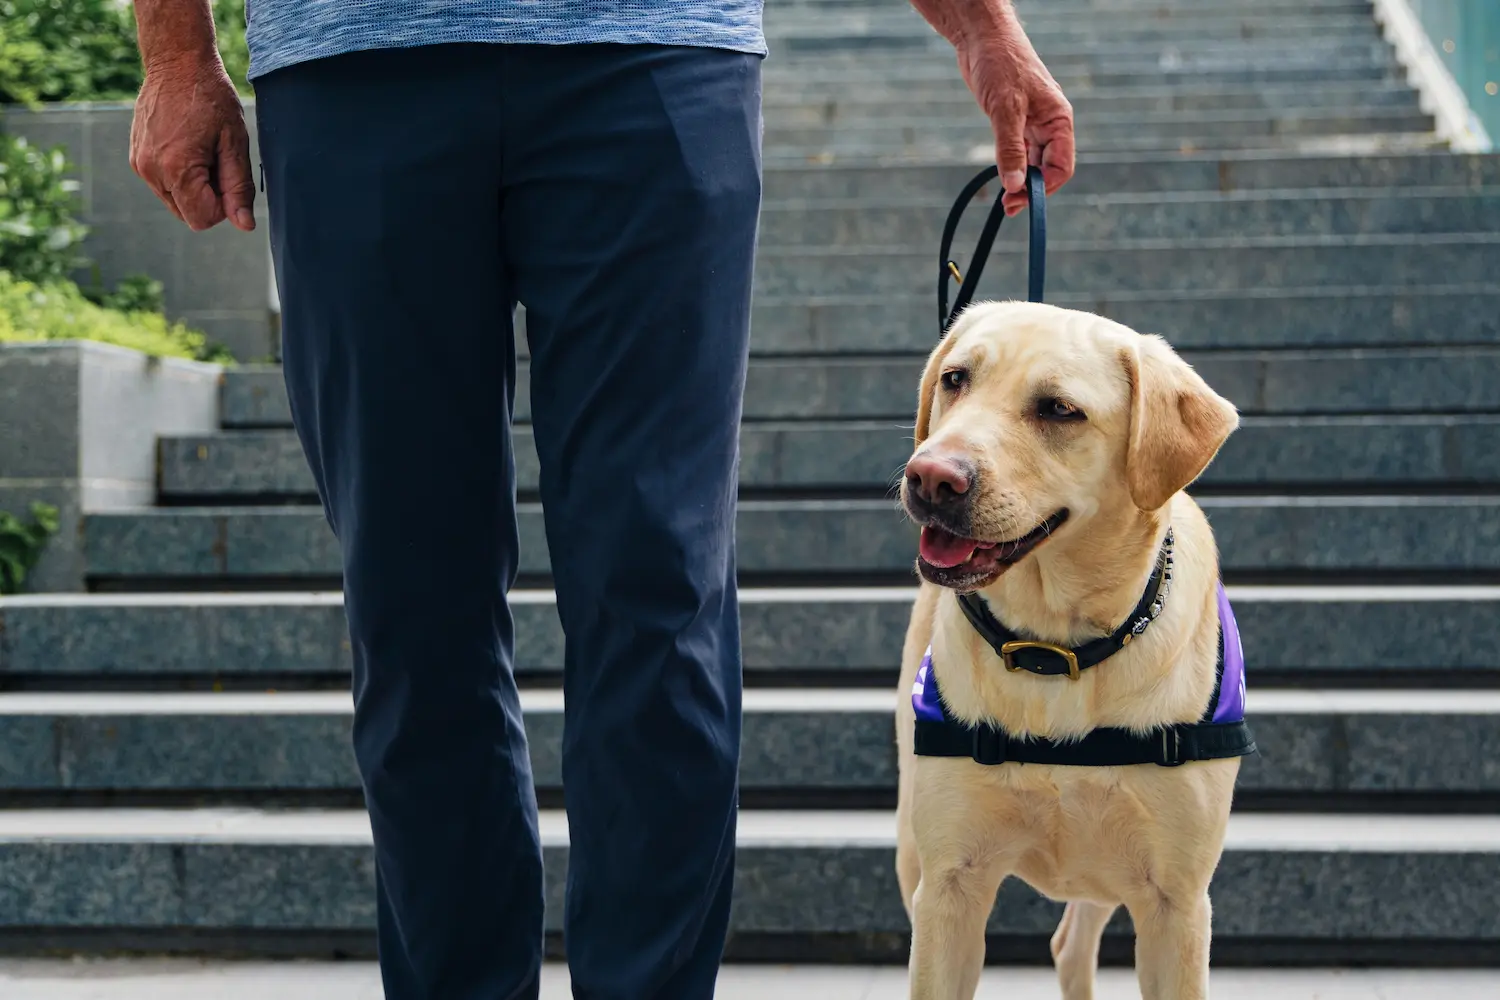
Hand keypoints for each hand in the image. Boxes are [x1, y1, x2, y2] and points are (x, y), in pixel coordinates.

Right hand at [130, 56, 255, 231]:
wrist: (176, 62)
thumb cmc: (210, 97)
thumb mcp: (234, 142)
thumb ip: (239, 187)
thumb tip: (244, 225)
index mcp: (176, 169)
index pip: (202, 219)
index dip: (223, 206)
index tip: (227, 175)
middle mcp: (151, 171)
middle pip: (187, 214)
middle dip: (208, 197)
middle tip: (215, 160)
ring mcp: (139, 164)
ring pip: (175, 201)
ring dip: (194, 187)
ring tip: (200, 150)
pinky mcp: (135, 157)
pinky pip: (163, 184)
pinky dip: (179, 175)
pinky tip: (187, 146)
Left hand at [954, 26, 1074, 215]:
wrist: (983, 39)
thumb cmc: (1000, 64)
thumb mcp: (1005, 109)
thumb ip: (1010, 149)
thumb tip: (1015, 185)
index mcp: (1059, 120)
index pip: (1062, 166)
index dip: (1044, 187)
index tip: (1020, 200)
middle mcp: (1050, 124)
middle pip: (1049, 168)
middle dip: (1032, 189)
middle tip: (1008, 206)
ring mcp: (1033, 124)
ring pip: (1033, 163)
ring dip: (1021, 182)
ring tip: (1005, 200)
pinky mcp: (1015, 122)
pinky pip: (1019, 153)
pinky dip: (1012, 168)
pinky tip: (1002, 179)